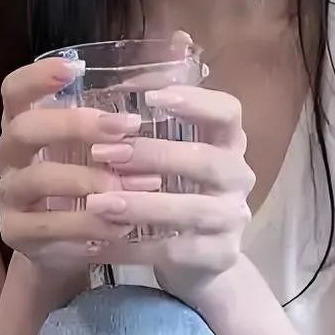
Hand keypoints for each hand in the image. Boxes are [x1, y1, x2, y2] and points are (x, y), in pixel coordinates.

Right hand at [0, 58, 165, 308]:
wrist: (74, 245)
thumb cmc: (95, 177)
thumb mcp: (110, 140)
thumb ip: (138, 95)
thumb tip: (184, 41)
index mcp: (26, 121)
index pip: (14, 89)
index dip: (38, 76)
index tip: (76, 68)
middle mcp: (9, 155)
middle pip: (24, 129)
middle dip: (74, 126)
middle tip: (126, 130)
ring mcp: (8, 196)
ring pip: (34, 180)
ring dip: (87, 180)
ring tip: (134, 186)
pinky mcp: (16, 235)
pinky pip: (45, 228)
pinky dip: (84, 226)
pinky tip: (119, 226)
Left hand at [83, 83, 255, 311]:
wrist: (203, 263)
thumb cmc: (180, 193)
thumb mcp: (177, 155)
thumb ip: (160, 121)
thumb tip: (141, 71)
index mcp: (230, 144)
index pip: (229, 112)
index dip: (195, 101)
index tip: (151, 98)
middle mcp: (238, 178)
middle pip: (207, 160)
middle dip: (154, 155)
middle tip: (105, 153)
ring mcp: (232, 219)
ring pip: (191, 209)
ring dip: (141, 205)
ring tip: (97, 203)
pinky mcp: (218, 256)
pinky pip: (172, 251)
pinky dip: (131, 248)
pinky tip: (96, 243)